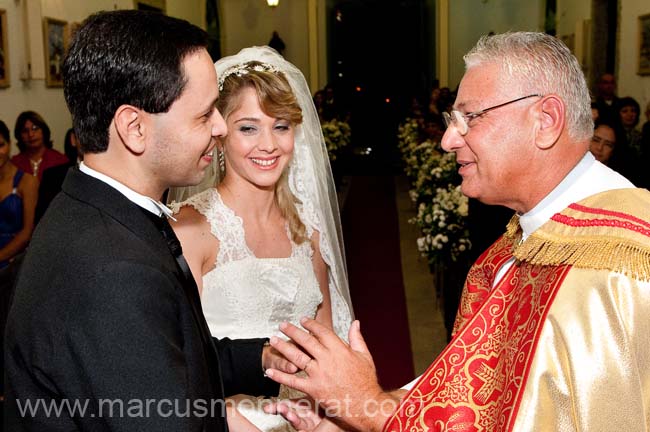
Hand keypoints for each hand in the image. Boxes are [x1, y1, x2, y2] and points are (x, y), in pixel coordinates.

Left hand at [265, 319, 397, 431]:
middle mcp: (327, 359)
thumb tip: (355, 323)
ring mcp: (319, 374)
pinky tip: (270, 371)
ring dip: (283, 348)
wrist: (366, 404)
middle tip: (282, 325)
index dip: (310, 324)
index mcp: (339, 350)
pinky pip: (293, 381)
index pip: (321, 332)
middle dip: (292, 331)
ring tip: (273, 341)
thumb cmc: (366, 382)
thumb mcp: (365, 356)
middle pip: (305, 341)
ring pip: (296, 357)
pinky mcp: (313, 389)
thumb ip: (357, 338)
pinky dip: (280, 376)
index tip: (302, 320)